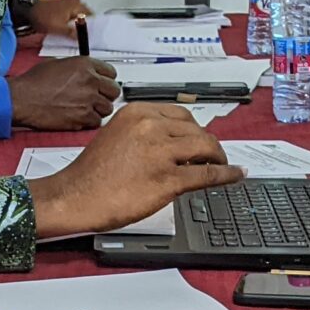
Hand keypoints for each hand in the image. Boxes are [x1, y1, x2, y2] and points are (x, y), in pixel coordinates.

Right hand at [8, 57, 118, 130]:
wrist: (22, 100)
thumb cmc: (32, 84)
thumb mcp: (56, 64)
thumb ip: (76, 67)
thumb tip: (83, 71)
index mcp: (84, 65)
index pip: (111, 72)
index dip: (107, 79)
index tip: (104, 84)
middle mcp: (89, 81)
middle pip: (114, 90)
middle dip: (106, 95)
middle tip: (98, 98)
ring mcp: (88, 100)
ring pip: (108, 108)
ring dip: (99, 109)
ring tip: (87, 109)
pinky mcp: (83, 117)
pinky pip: (97, 122)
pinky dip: (90, 122)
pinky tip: (80, 118)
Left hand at [24, 0, 91, 37]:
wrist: (28, 13)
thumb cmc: (44, 19)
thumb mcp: (59, 29)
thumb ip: (72, 33)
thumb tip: (82, 39)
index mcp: (76, 6)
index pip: (90, 15)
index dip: (93, 25)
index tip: (94, 35)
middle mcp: (74, 3)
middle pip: (85, 15)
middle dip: (86, 25)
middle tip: (87, 37)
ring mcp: (67, 4)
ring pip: (78, 16)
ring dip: (79, 24)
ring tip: (80, 35)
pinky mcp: (62, 8)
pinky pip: (72, 16)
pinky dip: (73, 22)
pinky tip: (71, 31)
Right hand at [27, 104, 241, 240]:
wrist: (75, 196)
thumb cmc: (91, 173)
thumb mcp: (117, 137)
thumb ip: (145, 134)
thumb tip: (175, 144)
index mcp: (138, 112)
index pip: (181, 115)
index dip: (196, 129)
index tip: (202, 137)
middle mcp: (151, 126)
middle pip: (197, 130)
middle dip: (209, 144)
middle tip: (214, 155)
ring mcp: (161, 152)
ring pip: (206, 148)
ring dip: (219, 157)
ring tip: (223, 165)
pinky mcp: (167, 179)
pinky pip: (207, 175)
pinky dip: (226, 175)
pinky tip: (234, 175)